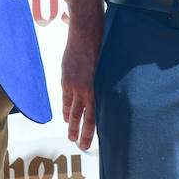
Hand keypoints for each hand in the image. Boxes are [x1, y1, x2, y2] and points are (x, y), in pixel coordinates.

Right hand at [62, 23, 102, 150]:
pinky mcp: (66, 79)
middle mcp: (86, 90)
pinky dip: (66, 108)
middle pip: (83, 117)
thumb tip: (112, 97)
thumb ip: (109, 85)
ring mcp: (74, 85)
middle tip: (80, 145)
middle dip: (81, 133)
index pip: (95, 116)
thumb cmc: (104, 47)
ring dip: (71, 124)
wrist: (86, 33)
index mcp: (99, 89)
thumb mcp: (111, 68)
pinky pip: (66, 98)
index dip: (92, 131)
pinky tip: (66, 116)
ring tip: (71, 136)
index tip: (91, 141)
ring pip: (73, 110)